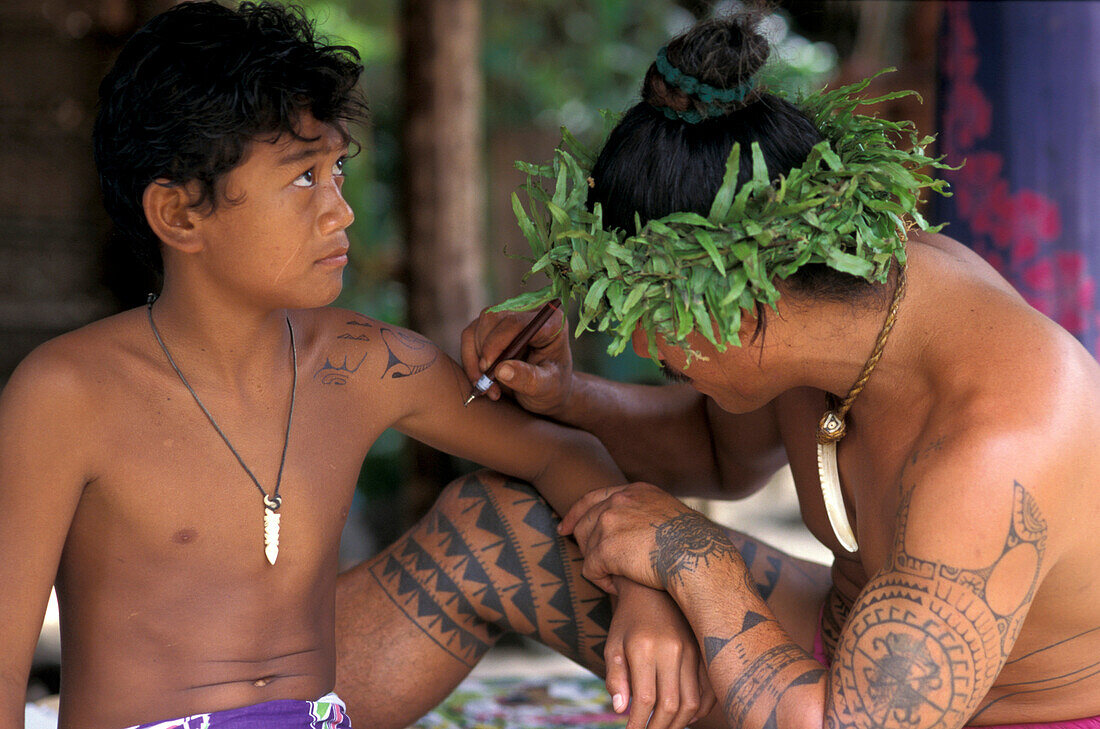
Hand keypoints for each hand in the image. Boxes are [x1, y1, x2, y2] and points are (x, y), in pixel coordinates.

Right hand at [460, 306, 573, 416]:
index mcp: (551, 322)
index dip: (497, 343)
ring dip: (476, 360)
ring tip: (489, 387)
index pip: (516, 322)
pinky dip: (470, 360)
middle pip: (493, 320)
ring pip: (477, 327)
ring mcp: (509, 314)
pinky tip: (481, 379)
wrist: (546, 390)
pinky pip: (469, 336)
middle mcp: (529, 311)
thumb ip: (528, 379)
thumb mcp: (546, 388)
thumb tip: (501, 370)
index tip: (489, 369)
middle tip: (487, 384)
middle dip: (484, 353)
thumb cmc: (552, 387)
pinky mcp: (492, 325)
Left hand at [560, 483, 710, 592]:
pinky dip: (602, 582)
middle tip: (596, 564)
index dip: (577, 513)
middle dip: (585, 544)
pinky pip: (591, 569)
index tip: (565, 527)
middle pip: (585, 522)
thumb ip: (650, 516)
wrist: (698, 557)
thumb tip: (642, 531)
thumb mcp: (672, 516)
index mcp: (636, 491)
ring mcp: (610, 522)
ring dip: (599, 565)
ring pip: (586, 547)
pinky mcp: (606, 547)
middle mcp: (620, 500)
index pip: (594, 497)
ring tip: (617, 578)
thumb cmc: (696, 545)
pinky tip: (619, 587)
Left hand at [606, 579, 715, 728]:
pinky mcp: (702, 651)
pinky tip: (685, 717)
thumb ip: (616, 678)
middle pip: (671, 705)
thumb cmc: (627, 620)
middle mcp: (671, 649)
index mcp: (644, 647)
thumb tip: (621, 710)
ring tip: (664, 728)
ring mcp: (691, 650)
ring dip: (679, 723)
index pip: (645, 698)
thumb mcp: (612, 645)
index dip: (638, 723)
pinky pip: (707, 690)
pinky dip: (699, 709)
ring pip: (691, 701)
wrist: (652, 589)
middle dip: (659, 728)